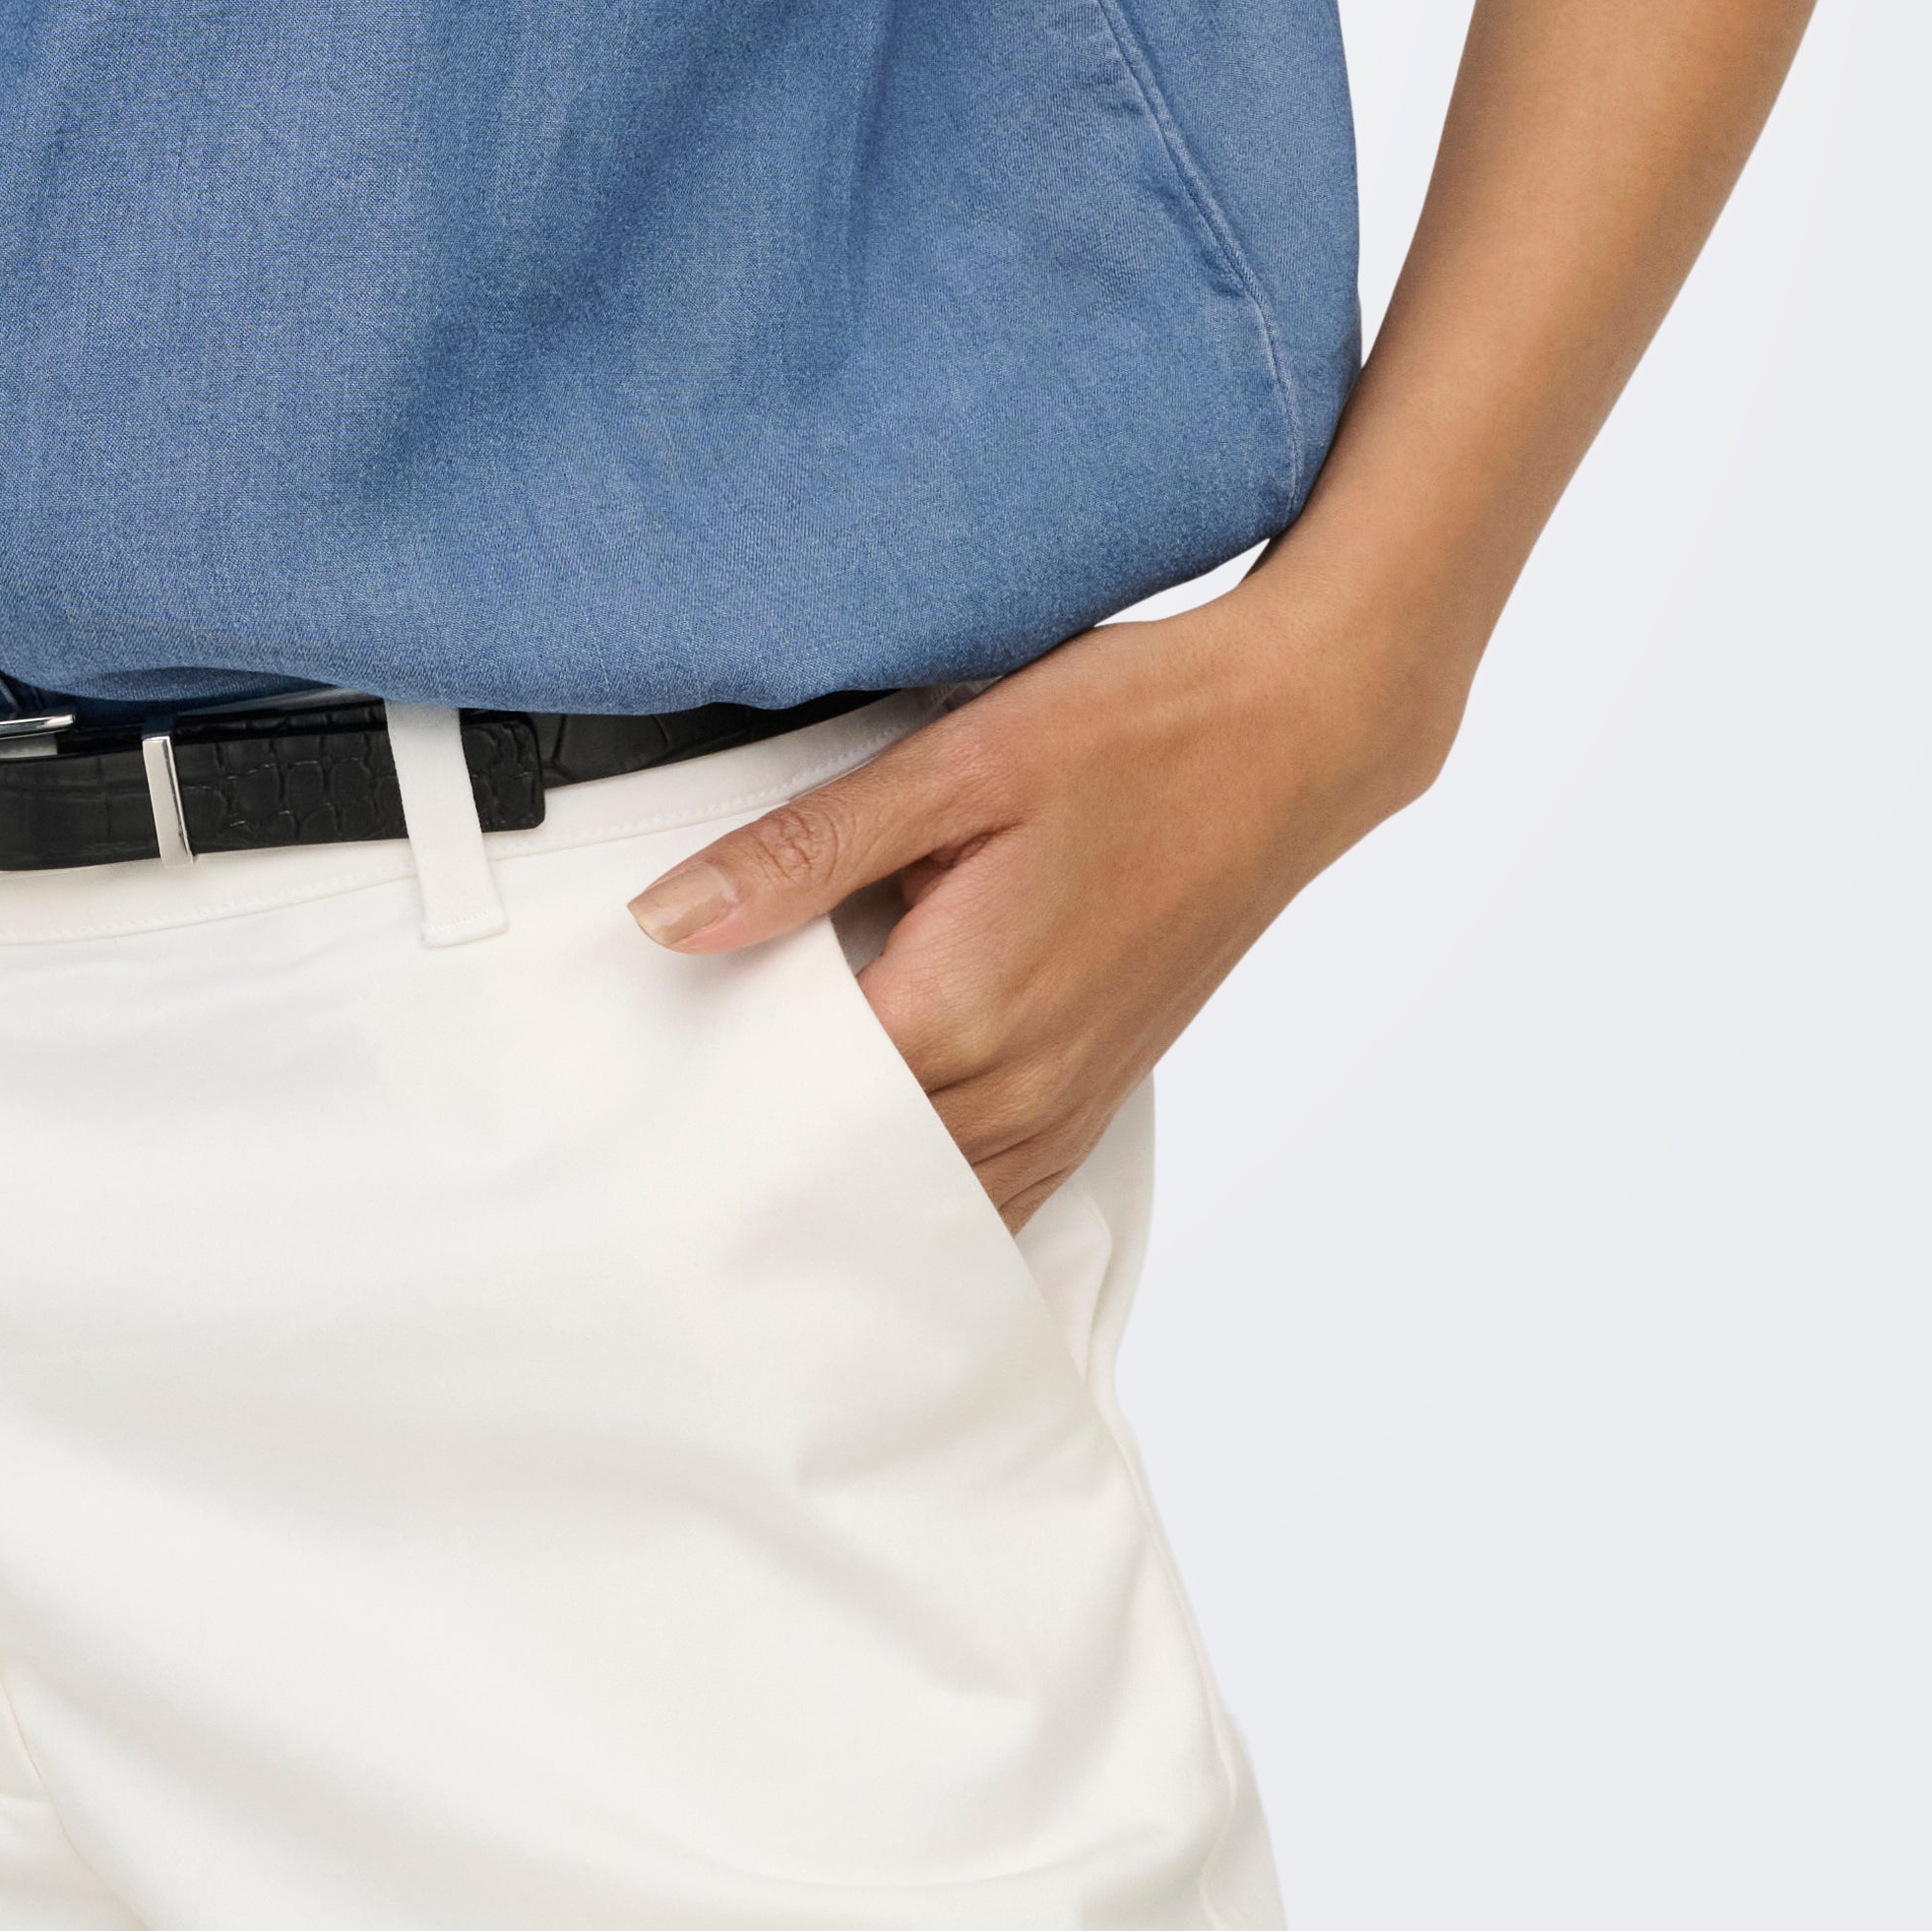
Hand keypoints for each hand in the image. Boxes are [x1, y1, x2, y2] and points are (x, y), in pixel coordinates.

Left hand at [626, 582, 1444, 1220]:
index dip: (707, 1095)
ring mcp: (1068, 1104)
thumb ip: (803, 853)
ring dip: (845, 1179)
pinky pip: (994, 1185)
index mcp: (962, 1012)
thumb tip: (669, 919)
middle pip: (849, 1168)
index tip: (638, 1090)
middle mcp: (1019, 1089)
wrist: (1293, 739)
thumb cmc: (1139, 733)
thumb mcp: (953, 766)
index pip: (792, 1109)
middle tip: (664, 1126)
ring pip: (925, 1197)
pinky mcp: (1098, 1093)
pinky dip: (926, 1181)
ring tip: (751, 1139)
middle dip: (763, 1148)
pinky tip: (875, 1142)